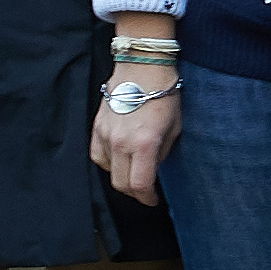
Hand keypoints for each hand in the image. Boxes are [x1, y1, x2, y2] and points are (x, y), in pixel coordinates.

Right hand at [92, 57, 177, 201]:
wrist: (141, 69)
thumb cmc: (164, 95)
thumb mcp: (175, 127)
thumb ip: (162, 152)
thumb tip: (154, 167)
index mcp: (144, 143)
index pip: (140, 184)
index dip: (147, 198)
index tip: (153, 200)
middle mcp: (121, 142)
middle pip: (120, 183)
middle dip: (134, 193)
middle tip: (145, 192)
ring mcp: (105, 135)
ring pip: (106, 171)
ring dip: (120, 178)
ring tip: (133, 175)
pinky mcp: (96, 127)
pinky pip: (96, 155)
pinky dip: (106, 163)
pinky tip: (118, 161)